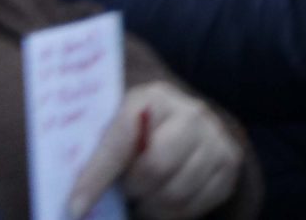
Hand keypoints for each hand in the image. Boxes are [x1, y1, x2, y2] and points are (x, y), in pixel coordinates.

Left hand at [70, 82, 243, 219]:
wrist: (187, 124)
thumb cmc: (139, 129)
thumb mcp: (118, 125)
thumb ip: (102, 149)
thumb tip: (76, 200)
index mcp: (153, 97)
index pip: (121, 139)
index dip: (96, 176)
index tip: (75, 207)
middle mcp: (191, 113)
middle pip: (155, 168)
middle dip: (133, 188)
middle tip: (127, 188)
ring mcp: (215, 138)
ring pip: (175, 194)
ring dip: (151, 204)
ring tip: (145, 194)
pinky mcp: (229, 165)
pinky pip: (194, 207)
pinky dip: (172, 213)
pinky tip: (165, 199)